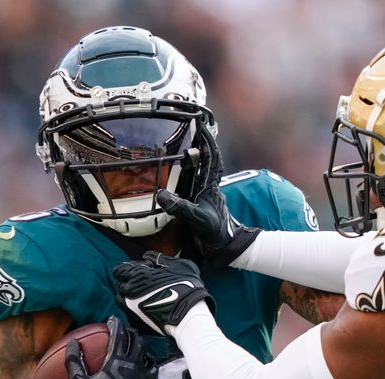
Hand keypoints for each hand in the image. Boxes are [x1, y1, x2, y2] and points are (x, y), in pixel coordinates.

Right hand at [64, 316, 158, 378]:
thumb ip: (74, 361)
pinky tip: (143, 370)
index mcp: (117, 362)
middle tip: (124, 332)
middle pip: (137, 342)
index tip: (111, 320)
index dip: (116, 324)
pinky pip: (153, 375)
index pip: (119, 335)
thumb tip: (72, 342)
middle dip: (131, 333)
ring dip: (141, 350)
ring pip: (148, 356)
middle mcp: (133, 368)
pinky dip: (148, 368)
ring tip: (135, 349)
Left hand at [113, 252, 215, 335]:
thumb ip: (161, 259)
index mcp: (138, 275)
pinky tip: (144, 305)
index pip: (120, 270)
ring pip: (121, 298)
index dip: (128, 268)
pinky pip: (127, 311)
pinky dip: (132, 307)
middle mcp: (130, 291)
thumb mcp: (178, 265)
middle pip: (120, 284)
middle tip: (141, 282)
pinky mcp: (136, 320)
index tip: (137, 270)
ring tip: (141, 294)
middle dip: (128, 281)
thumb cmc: (186, 288)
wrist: (188, 315)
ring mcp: (131, 307)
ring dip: (128, 295)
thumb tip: (149, 256)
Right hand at [156, 136, 258, 267]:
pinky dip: (185, 171)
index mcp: (211, 185)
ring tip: (181, 140)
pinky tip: (177, 168)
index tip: (201, 125)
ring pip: (199, 168)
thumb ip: (181, 208)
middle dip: (199, 142)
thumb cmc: (215, 233)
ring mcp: (204, 193)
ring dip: (192, 154)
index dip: (207, 141)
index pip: (211, 157)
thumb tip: (161, 195)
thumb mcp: (198, 220)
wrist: (223, 248)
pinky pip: (192, 181)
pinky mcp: (199, 200)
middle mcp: (208, 186)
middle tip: (190, 126)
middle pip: (205, 158)